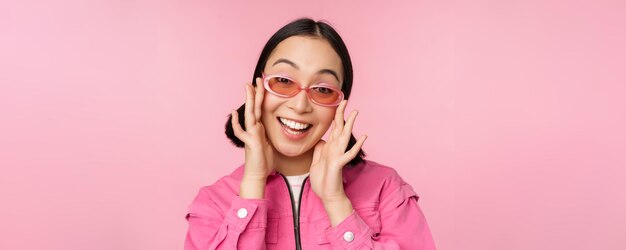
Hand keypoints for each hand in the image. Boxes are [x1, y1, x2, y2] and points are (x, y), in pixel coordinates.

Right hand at [231, 77, 273, 197]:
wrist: (257, 174)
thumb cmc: (264, 160)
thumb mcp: (270, 143)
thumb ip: (269, 134)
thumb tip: (275, 127)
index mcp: (259, 128)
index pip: (261, 108)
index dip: (262, 96)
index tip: (263, 84)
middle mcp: (254, 129)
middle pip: (255, 107)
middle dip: (255, 92)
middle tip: (256, 78)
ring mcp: (250, 134)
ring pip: (249, 114)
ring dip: (249, 100)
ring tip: (247, 87)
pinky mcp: (250, 142)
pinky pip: (241, 131)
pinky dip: (237, 122)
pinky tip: (235, 112)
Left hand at [309, 100, 366, 224]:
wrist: (327, 196)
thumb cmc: (323, 181)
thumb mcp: (316, 163)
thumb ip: (320, 151)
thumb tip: (322, 140)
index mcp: (330, 148)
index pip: (334, 128)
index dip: (336, 116)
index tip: (338, 103)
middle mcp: (336, 149)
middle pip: (340, 128)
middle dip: (342, 114)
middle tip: (346, 100)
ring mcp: (338, 156)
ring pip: (345, 137)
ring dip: (350, 124)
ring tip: (356, 113)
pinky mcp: (339, 164)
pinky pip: (348, 153)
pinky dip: (356, 146)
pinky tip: (364, 137)